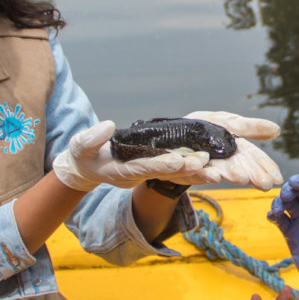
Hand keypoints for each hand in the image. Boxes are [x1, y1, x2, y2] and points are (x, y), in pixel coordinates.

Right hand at [52, 120, 207, 190]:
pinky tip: (211, 164)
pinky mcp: (154, 167)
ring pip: (175, 174)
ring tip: (217, 171)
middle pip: (166, 173)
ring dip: (195, 173)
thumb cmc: (84, 156)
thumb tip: (108, 126)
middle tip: (207, 167)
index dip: (160, 164)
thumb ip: (92, 138)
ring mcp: (148, 172)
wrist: (88, 168)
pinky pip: (176, 169)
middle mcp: (140, 173)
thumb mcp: (81, 147)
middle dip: (187, 171)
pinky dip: (192, 168)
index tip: (177, 160)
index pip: (144, 167)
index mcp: (122, 170)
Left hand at [162, 111, 282, 190]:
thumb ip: (249, 128)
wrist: (166, 134)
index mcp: (233, 150)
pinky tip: (213, 175)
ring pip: (218, 172)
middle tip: (264, 183)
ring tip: (242, 178)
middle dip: (251, 175)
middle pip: (239, 168)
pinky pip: (193, 171)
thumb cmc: (200, 128)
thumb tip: (277, 130)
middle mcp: (220, 161)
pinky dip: (203, 173)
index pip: (254, 159)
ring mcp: (202, 166)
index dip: (266, 168)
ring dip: (230, 175)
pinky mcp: (183, 169)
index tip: (278, 178)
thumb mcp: (227, 123)